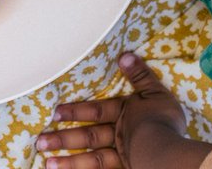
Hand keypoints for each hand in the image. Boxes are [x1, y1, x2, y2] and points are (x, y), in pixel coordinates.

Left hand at [37, 53, 192, 168]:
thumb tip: (124, 55)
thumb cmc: (164, 122)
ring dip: (70, 163)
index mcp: (123, 115)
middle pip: (88, 137)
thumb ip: (140, 75)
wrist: (170, 153)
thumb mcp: (155, 93)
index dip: (75, 111)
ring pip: (92, 160)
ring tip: (49, 164)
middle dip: (63, 140)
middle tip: (41, 142)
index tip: (55, 114)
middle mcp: (118, 136)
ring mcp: (122, 157)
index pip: (95, 111)